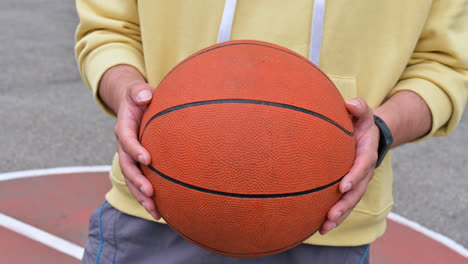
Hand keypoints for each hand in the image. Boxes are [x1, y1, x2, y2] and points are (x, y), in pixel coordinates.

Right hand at [99, 65, 160, 219]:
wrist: (133, 104)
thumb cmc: (139, 97)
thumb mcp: (137, 90)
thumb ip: (139, 91)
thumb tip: (144, 96)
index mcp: (124, 127)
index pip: (126, 140)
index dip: (135, 150)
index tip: (148, 159)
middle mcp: (124, 145)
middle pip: (127, 166)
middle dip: (137, 181)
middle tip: (150, 193)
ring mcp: (129, 157)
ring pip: (132, 180)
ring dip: (141, 196)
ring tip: (155, 211)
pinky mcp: (137, 164)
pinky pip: (140, 182)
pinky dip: (148, 197)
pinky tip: (160, 211)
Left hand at [319, 98, 379, 234]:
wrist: (369, 134)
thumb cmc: (361, 122)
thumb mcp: (364, 112)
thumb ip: (360, 108)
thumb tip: (351, 103)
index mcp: (367, 154)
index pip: (362, 167)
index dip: (354, 177)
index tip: (343, 186)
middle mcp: (365, 171)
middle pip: (357, 192)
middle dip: (344, 205)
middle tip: (331, 215)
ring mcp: (358, 182)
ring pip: (350, 202)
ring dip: (339, 215)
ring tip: (325, 227)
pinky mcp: (350, 187)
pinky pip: (344, 203)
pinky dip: (334, 216)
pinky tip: (320, 228)